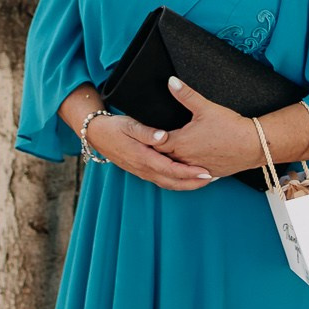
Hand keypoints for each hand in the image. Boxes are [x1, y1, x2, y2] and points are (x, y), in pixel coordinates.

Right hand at [88, 113, 214, 189]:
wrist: (96, 135)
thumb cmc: (114, 127)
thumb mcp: (129, 124)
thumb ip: (147, 132)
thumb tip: (164, 137)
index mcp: (142, 157)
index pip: (171, 169)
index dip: (189, 173)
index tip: (206, 172)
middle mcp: (143, 169)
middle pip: (172, 182)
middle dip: (193, 183)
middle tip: (212, 178)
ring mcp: (141, 172)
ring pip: (168, 184)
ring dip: (187, 184)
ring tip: (204, 180)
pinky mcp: (141, 171)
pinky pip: (162, 181)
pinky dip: (177, 182)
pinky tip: (186, 178)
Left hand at [150, 78, 265, 178]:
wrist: (256, 145)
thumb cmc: (232, 127)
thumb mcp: (205, 107)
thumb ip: (185, 94)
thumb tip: (171, 82)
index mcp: (181, 142)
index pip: (154, 142)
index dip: (148, 137)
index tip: (143, 133)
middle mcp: (186, 158)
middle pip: (163, 156)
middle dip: (156, 150)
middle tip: (148, 144)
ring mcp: (196, 168)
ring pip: (176, 167)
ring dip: (171, 161)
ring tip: (164, 154)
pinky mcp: (208, 173)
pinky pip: (191, 173)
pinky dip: (186, 169)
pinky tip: (186, 163)